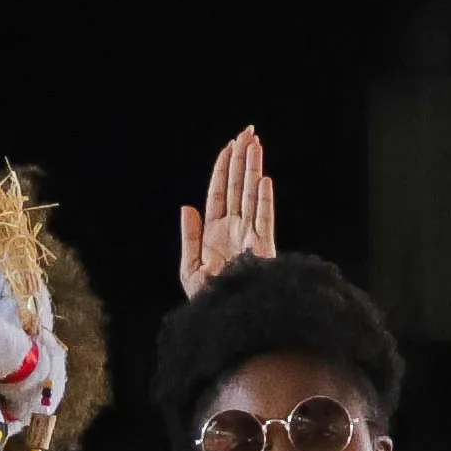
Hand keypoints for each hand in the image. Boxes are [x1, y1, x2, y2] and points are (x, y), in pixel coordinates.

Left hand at [171, 129, 278, 298]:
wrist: (228, 317)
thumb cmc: (210, 299)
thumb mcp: (190, 268)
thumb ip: (190, 237)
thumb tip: (187, 206)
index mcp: (215, 232)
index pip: (220, 192)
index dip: (223, 168)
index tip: (229, 146)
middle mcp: (234, 228)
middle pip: (238, 186)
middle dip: (242, 159)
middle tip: (248, 133)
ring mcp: (250, 235)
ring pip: (252, 195)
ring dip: (253, 169)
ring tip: (256, 144)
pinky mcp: (262, 247)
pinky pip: (263, 219)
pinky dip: (263, 200)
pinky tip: (263, 180)